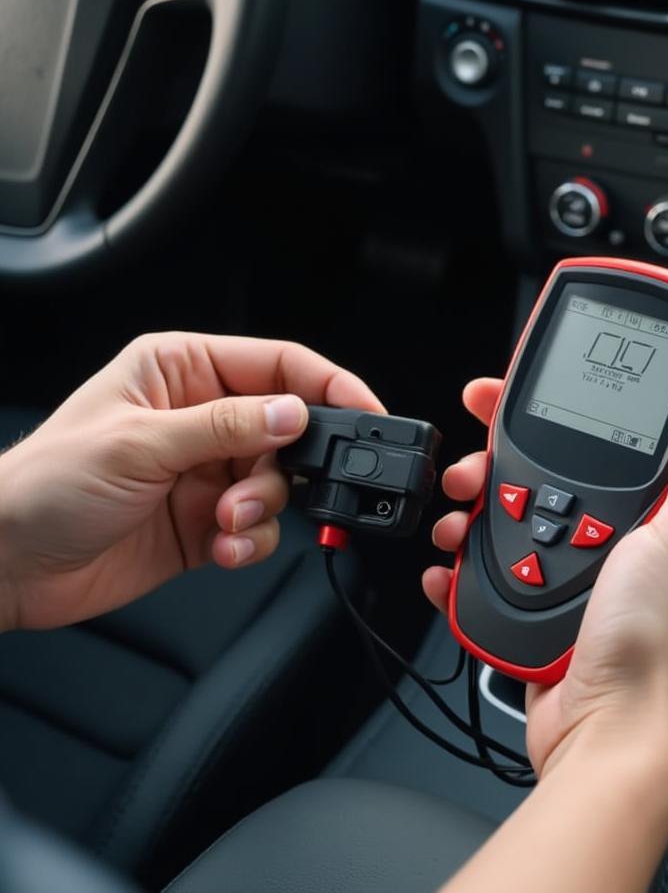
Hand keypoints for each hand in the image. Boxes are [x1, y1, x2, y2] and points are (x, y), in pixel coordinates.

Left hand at [0, 333, 382, 631]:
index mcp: (183, 370)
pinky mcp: (207, 519)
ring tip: (225, 522)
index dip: (329, 385)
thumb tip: (295, 414)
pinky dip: (251, 541)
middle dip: (286, 467)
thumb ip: (226, 426)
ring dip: (263, 509)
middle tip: (261, 488)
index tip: (369, 412)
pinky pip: (259, 526)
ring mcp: (206, 470)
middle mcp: (201, 416)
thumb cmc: (44, 484)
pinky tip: (220, 546)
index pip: (278, 365)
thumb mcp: (139, 444)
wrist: (5, 565)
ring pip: (278, 484)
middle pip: (288, 429)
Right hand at [428, 378, 667, 779]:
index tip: (553, 378)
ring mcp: (581, 564)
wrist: (605, 731)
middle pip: (559, 461)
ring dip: (478, 499)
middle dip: (509, 448)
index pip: (634, 430)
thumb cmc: (655, 642)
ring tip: (459, 506)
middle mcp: (627, 532)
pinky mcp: (544, 595)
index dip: (595, 398)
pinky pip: (496, 558)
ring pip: (518, 504)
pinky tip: (453, 554)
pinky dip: (468, 554)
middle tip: (478, 446)